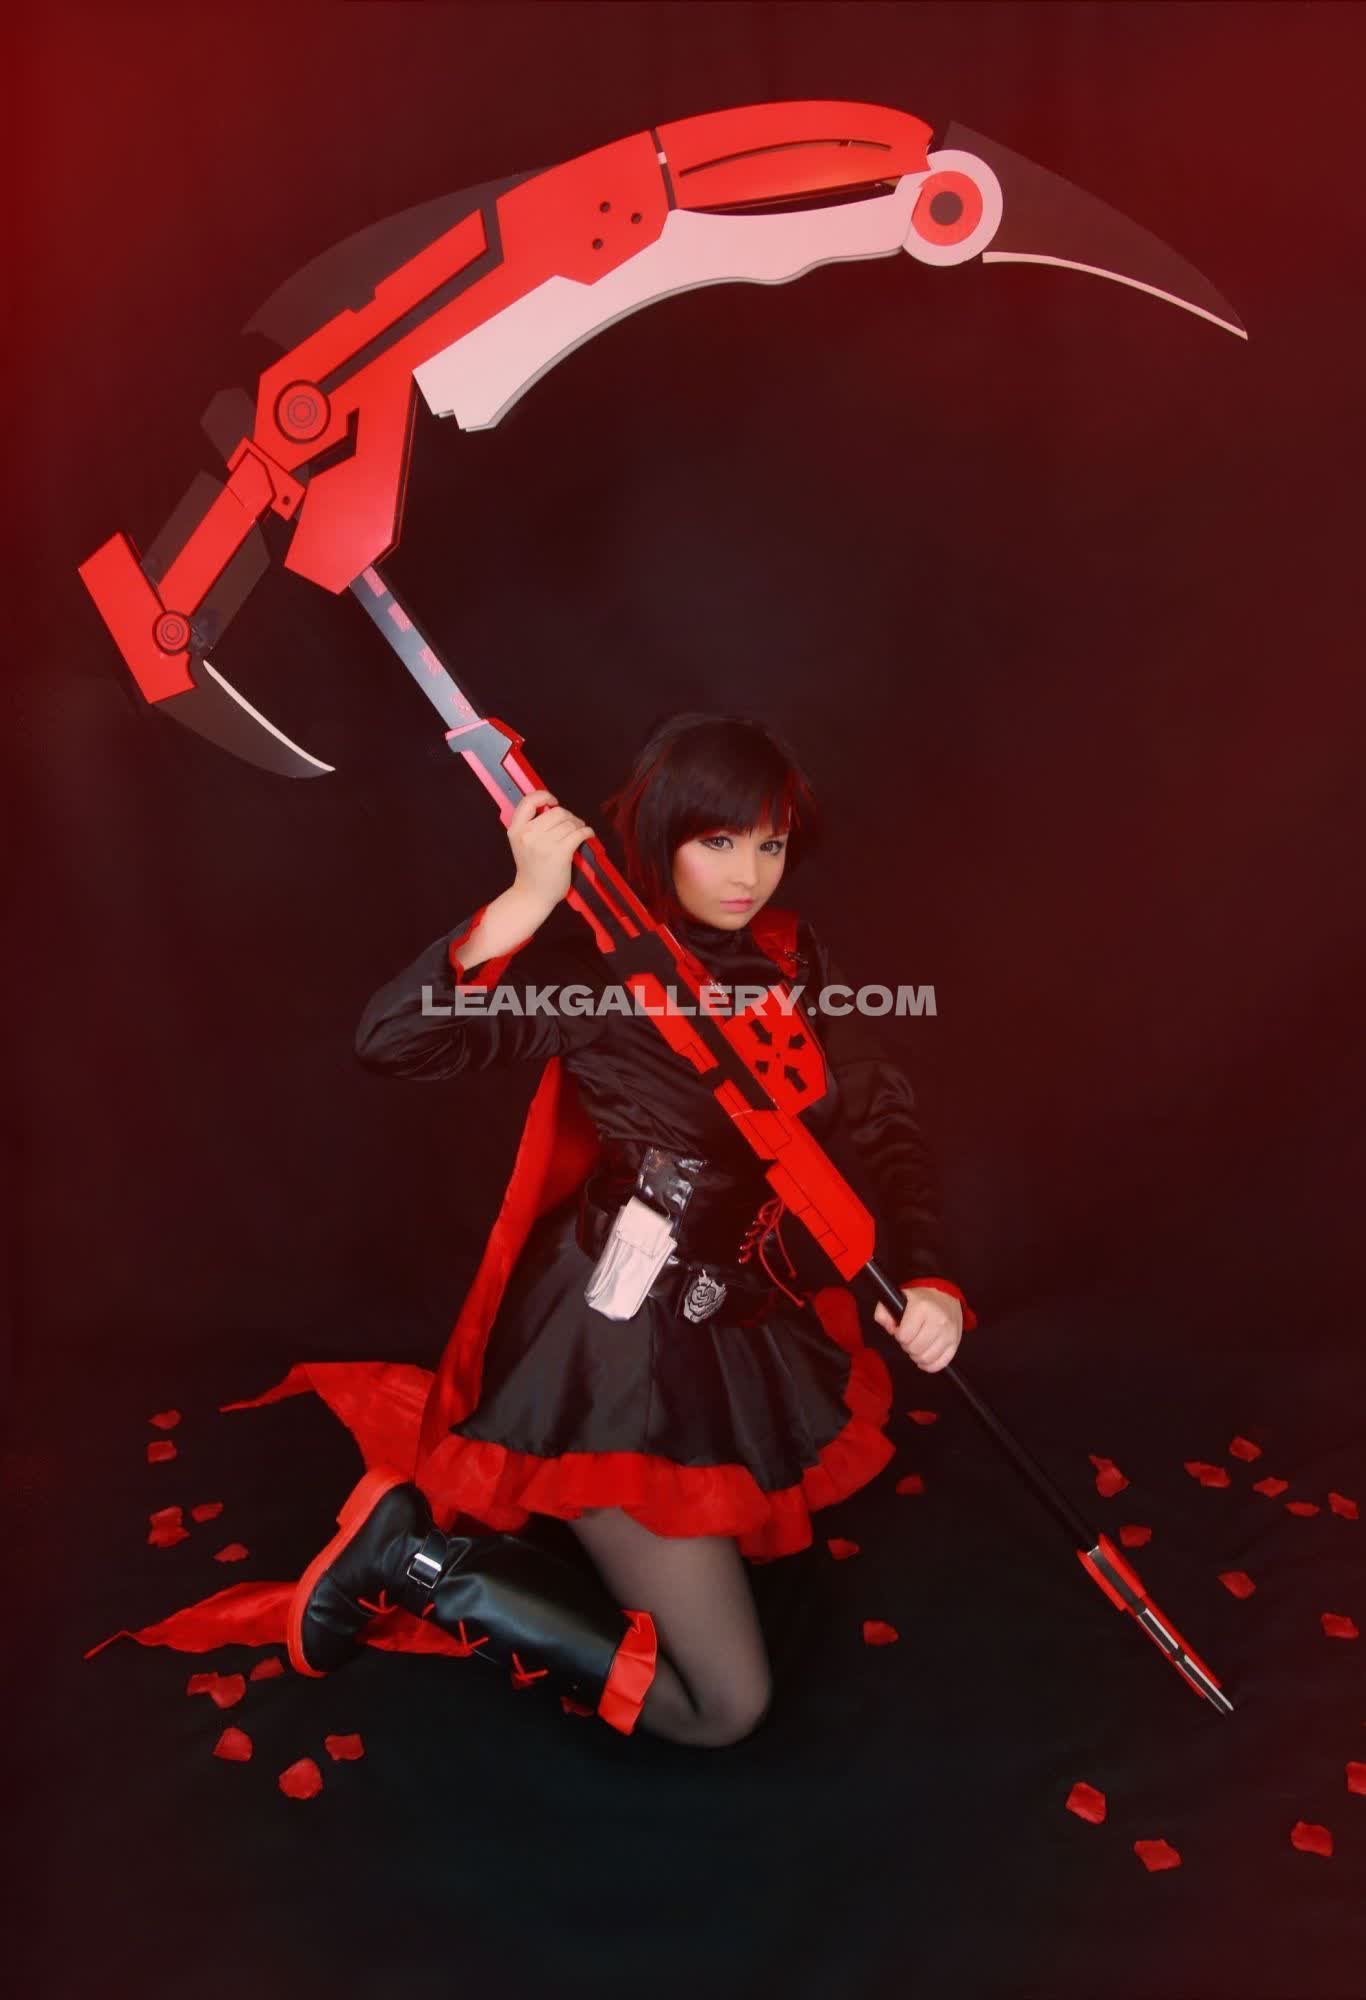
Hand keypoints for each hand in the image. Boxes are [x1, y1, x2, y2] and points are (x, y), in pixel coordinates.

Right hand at [507, 788, 593, 909]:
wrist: (532, 895)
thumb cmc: (531, 870)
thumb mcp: (521, 843)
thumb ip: (530, 825)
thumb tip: (552, 807)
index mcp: (516, 830)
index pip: (528, 801)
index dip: (544, 796)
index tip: (553, 801)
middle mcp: (528, 834)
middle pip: (557, 812)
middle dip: (569, 816)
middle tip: (572, 824)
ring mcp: (544, 844)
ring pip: (570, 823)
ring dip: (578, 825)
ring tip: (579, 832)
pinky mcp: (560, 853)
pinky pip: (579, 833)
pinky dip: (587, 832)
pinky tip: (588, 835)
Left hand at [873, 1284, 963, 1372]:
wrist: (945, 1297)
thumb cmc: (920, 1301)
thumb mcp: (898, 1299)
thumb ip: (884, 1313)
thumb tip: (890, 1329)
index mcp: (922, 1307)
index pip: (904, 1335)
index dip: (899, 1335)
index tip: (902, 1330)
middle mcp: (938, 1320)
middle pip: (915, 1349)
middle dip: (908, 1346)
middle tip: (910, 1338)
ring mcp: (949, 1333)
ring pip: (926, 1358)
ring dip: (917, 1356)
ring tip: (917, 1345)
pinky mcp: (955, 1343)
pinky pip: (940, 1364)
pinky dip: (929, 1364)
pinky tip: (925, 1356)